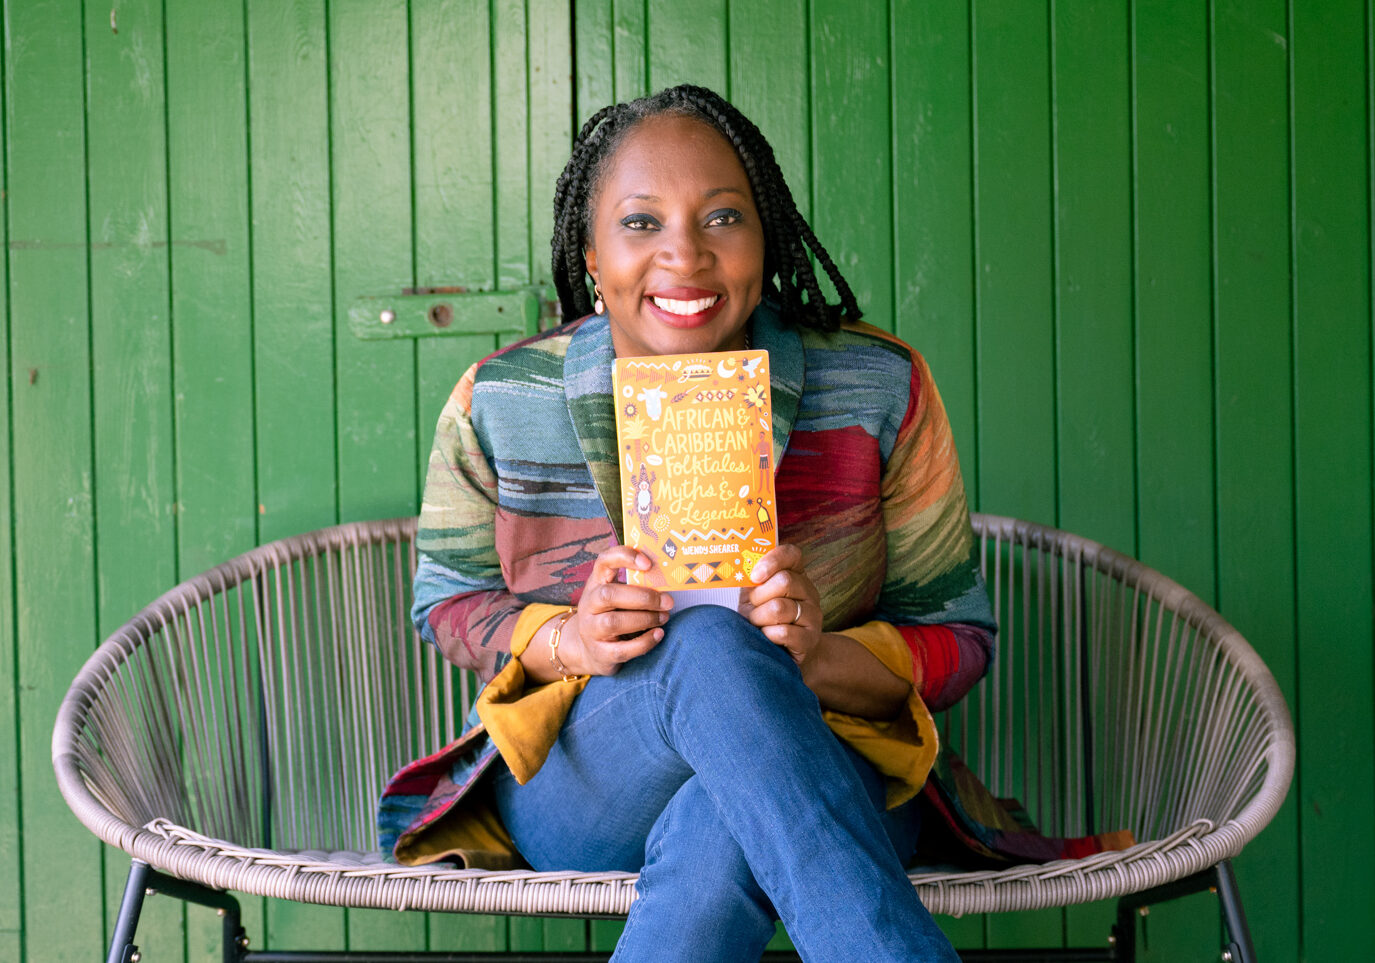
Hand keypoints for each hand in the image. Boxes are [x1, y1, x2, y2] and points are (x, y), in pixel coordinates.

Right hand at [563, 545, 672, 675]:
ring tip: (663, 617)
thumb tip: (669, 577)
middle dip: (642, 597)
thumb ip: (636, 584)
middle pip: (609, 595)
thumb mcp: (618, 595)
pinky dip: (644, 642)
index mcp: (596, 583)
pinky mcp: (600, 653)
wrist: (589, 649)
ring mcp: (591, 630)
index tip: (648, 563)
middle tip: (668, 601)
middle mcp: (589, 604)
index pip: (604, 561)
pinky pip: (622, 650)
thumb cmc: (612, 614)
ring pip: (613, 622)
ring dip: (644, 619)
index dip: (624, 558)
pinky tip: (658, 634)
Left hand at [741, 543, 821, 665]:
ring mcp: (813, 615)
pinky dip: (767, 635)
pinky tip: (767, 638)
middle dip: (759, 596)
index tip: (755, 575)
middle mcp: (809, 592)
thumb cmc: (763, 621)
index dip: (772, 561)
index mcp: (796, 575)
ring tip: (758, 624)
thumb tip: (737, 568)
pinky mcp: (810, 639)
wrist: (782, 654)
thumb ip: (750, 580)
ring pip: (779, 608)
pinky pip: (783, 632)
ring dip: (759, 618)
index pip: (791, 554)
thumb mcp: (754, 596)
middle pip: (784, 581)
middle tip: (754, 608)